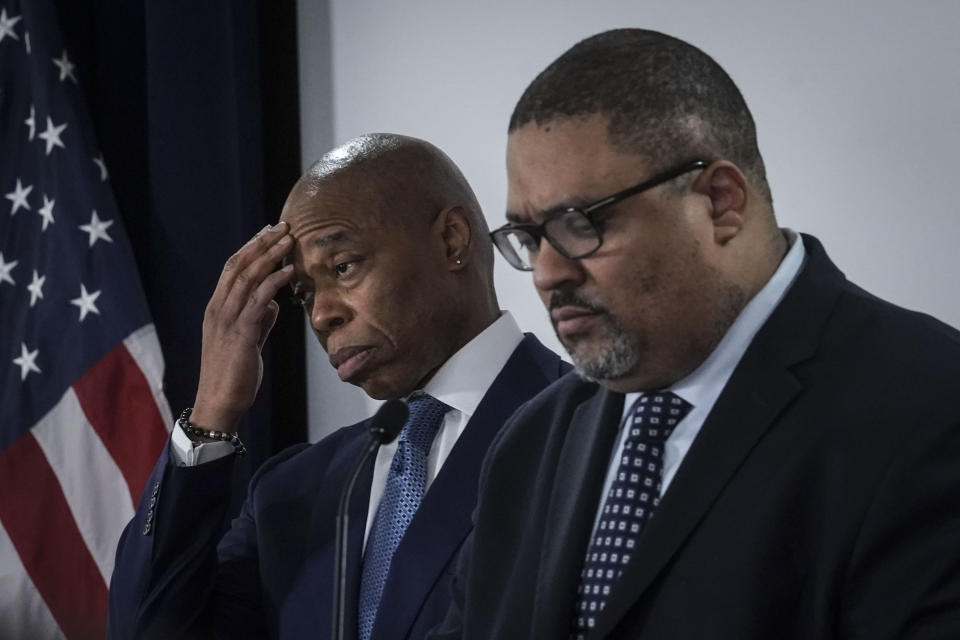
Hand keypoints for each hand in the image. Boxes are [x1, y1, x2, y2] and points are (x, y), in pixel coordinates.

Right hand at [191, 222, 294, 431]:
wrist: (220, 403)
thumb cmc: (234, 374)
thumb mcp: (248, 341)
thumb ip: (259, 320)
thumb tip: (274, 303)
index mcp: (218, 308)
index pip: (232, 268)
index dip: (251, 247)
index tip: (270, 232)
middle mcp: (219, 308)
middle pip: (239, 265)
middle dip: (262, 242)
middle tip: (283, 226)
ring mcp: (228, 320)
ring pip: (247, 277)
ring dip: (270, 256)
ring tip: (289, 240)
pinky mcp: (241, 334)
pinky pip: (258, 301)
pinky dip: (273, 282)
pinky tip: (289, 272)